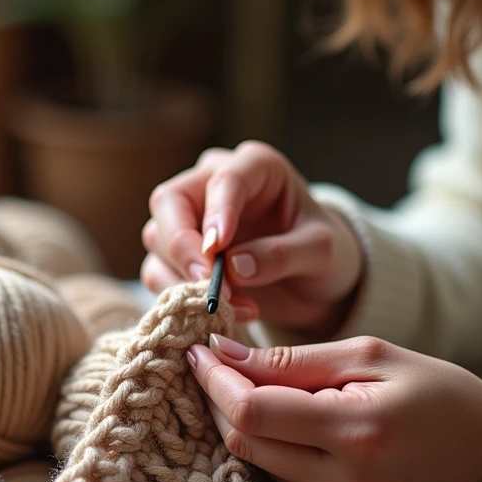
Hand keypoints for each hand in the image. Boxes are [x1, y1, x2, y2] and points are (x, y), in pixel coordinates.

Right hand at [142, 140, 363, 328]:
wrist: (315, 281)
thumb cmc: (323, 252)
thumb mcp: (322, 252)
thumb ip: (283, 254)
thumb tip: (235, 267)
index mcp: (255, 167)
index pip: (225, 178)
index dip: (217, 211)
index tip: (217, 249)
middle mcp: (213, 183)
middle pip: (170, 201)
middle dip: (181, 244)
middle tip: (206, 282)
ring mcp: (190, 218)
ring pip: (158, 239)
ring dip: (184, 278)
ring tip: (232, 307)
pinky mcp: (178, 255)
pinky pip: (158, 272)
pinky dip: (182, 298)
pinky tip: (224, 315)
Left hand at [186, 334, 481, 481]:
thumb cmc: (435, 392)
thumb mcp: (370, 356)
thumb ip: (293, 360)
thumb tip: (224, 354)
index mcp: (356, 433)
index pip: (254, 412)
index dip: (216, 380)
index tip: (199, 351)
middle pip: (243, 442)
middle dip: (218, 399)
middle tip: (213, 364)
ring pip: (256, 462)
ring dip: (239, 422)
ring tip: (243, 384)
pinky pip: (280, 480)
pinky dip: (267, 445)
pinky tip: (275, 418)